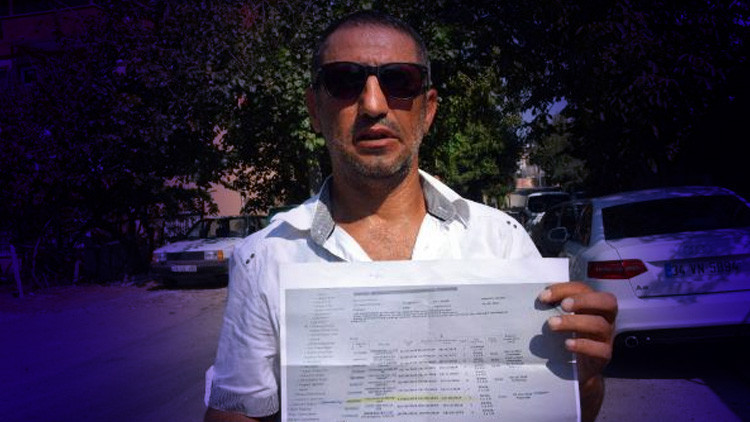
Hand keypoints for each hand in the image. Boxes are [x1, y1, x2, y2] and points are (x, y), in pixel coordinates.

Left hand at [538, 281, 617, 420]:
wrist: (575, 369)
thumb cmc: (567, 336)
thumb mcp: (563, 319)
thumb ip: (554, 308)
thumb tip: (533, 298)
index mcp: (594, 304)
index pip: (584, 289)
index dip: (565, 289)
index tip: (544, 296)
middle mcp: (606, 318)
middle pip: (607, 302)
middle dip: (583, 301)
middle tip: (563, 306)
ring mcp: (607, 337)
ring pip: (599, 325)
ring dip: (574, 322)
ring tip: (552, 324)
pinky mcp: (604, 355)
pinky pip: (600, 349)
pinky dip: (582, 345)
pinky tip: (567, 344)